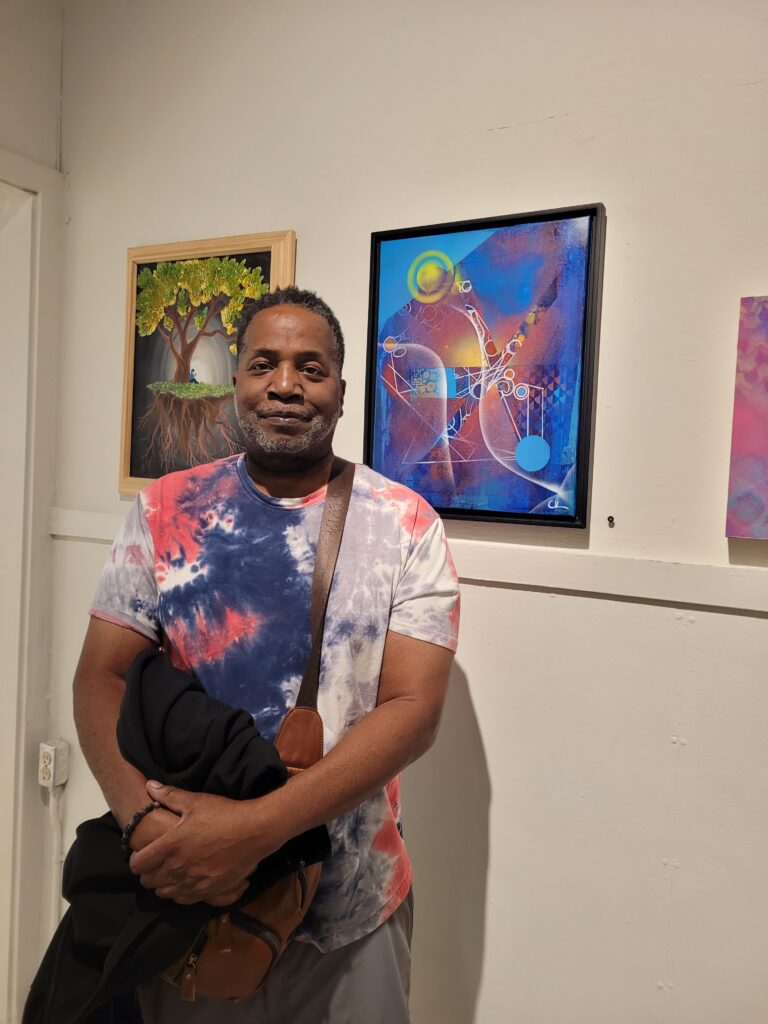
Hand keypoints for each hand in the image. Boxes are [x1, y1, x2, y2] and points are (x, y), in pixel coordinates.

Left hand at [128, 781, 276, 906]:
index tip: (142, 855)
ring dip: (163, 885)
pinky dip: (179, 894)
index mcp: (170, 845)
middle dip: (148, 874)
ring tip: (169, 874)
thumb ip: (169, 796)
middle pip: (149, 882)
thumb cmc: (224, 814)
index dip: (136, 860)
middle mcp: (177, 867)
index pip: (139, 863)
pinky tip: (184, 883)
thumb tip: (149, 785)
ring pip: (165, 893)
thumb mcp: (196, 801)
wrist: (255, 831)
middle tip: (155, 864)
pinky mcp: (208, 891)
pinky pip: (184, 900)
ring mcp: (193, 882)